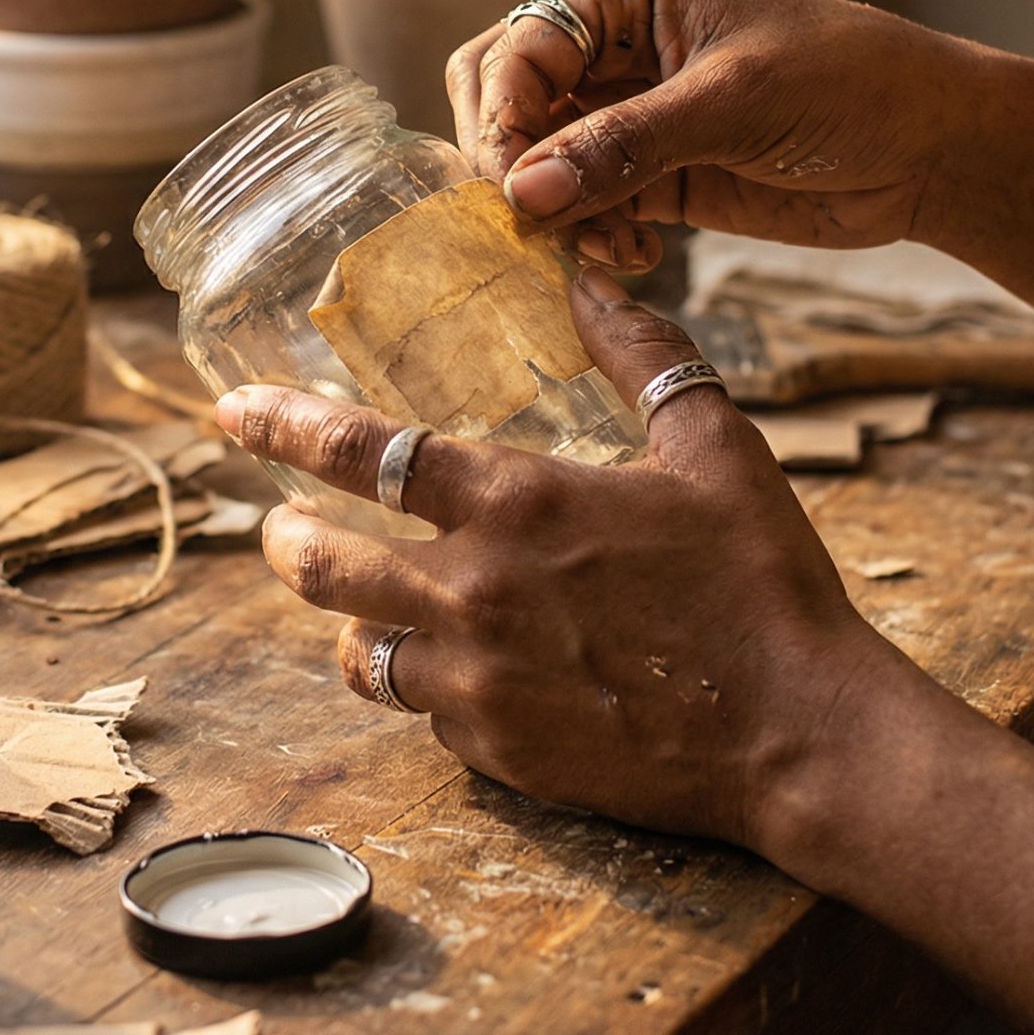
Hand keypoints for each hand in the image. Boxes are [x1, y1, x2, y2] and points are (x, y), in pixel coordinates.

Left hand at [214, 268, 895, 852]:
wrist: (801, 738)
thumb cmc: (762, 585)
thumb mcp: (714, 445)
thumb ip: (642, 354)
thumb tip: (591, 278)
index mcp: (518, 504)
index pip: (360, 452)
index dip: (282, 424)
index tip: (232, 410)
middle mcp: (475, 595)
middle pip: (320, 566)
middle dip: (282, 538)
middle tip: (277, 524)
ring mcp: (477, 686)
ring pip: (356, 653)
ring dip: (346, 620)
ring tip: (356, 602)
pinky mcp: (497, 756)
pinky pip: (426, 713)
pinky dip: (428, 686)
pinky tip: (458, 668)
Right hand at [447, 0, 981, 271]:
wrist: (931, 147)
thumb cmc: (852, 84)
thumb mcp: (734, 104)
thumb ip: (623, 147)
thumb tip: (523, 191)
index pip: (519, 48)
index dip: (503, 119)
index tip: (514, 188)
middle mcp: (614, 42)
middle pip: (505, 96)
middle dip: (512, 161)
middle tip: (537, 217)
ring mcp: (629, 110)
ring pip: (537, 159)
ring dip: (555, 209)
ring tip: (606, 244)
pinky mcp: (652, 171)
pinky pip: (583, 204)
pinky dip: (590, 235)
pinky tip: (636, 255)